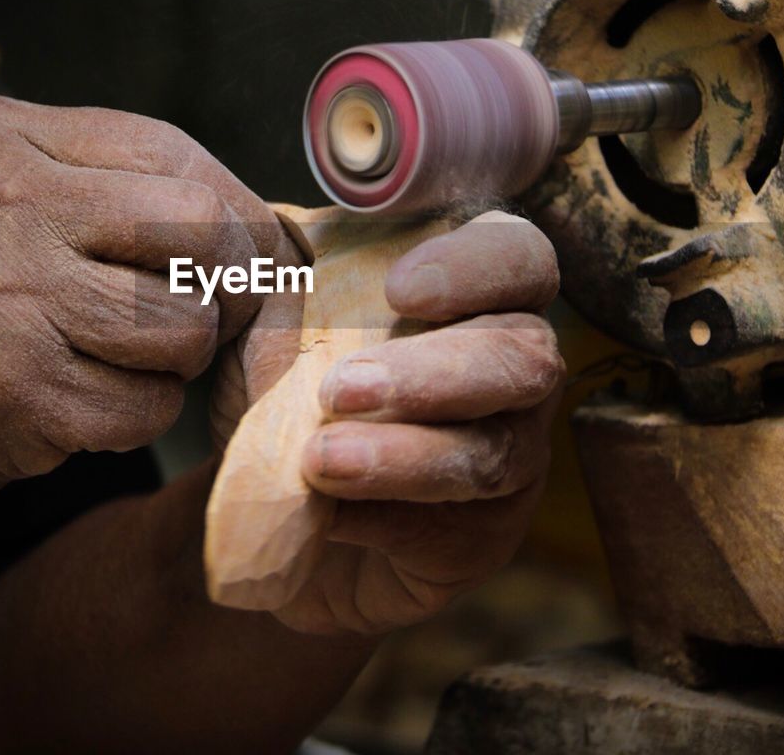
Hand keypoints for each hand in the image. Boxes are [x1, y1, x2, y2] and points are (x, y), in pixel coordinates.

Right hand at [0, 95, 277, 512]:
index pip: (176, 152)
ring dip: (175, 360)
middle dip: (225, 285)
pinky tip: (80, 400)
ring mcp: (3, 296)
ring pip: (187, 326)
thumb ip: (119, 188)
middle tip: (197, 314)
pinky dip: (135, 415)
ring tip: (116, 356)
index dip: (234, 212)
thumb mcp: (8, 194)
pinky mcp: (16, 388)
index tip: (240, 257)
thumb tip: (270, 234)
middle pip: (204, 228)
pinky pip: (150, 406)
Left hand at [212, 210, 563, 635]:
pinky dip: (385, 517)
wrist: (267, 501)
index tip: (399, 290)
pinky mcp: (481, 537)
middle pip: (523, 359)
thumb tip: (260, 246)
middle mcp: (512, 370)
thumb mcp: (270, 315)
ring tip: (320, 459)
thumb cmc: (286, 382)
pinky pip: (454, 529)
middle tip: (341, 389)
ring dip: (404, 455)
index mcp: (475, 291)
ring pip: (492, 453)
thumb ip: (280, 272)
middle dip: (434, 374)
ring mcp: (511, 457)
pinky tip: (327, 514)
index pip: (518, 258)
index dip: (476, 268)